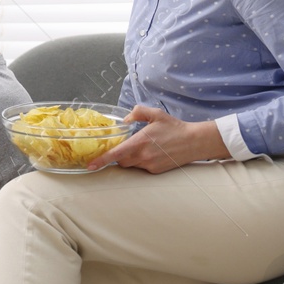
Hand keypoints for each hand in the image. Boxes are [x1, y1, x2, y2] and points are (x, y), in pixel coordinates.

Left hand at [88, 105, 227, 173]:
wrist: (194, 141)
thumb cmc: (174, 127)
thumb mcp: (155, 114)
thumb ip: (137, 113)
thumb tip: (125, 120)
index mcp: (140, 142)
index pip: (116, 154)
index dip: (101, 161)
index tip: (90, 166)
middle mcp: (143, 156)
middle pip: (121, 161)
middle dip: (119, 155)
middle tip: (126, 145)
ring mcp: (149, 165)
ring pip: (131, 165)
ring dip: (130, 158)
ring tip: (143, 148)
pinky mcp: (156, 171)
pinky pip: (142, 168)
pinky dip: (141, 162)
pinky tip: (152, 153)